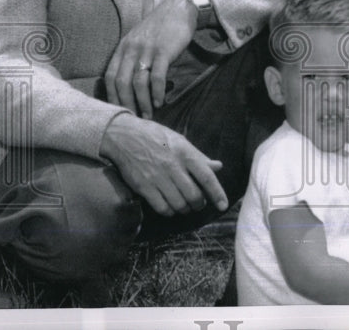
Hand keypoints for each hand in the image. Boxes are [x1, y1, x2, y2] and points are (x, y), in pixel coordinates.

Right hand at [99, 114, 226, 216]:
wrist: (125, 136)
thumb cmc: (156, 137)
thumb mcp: (180, 141)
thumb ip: (199, 157)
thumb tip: (219, 166)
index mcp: (185, 153)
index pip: (206, 177)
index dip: (217, 193)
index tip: (223, 206)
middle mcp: (173, 166)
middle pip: (193, 195)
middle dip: (199, 204)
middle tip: (199, 204)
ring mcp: (157, 177)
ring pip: (179, 204)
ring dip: (185, 209)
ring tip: (186, 206)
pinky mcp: (143, 186)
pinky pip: (161, 207)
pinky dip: (169, 211)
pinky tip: (170, 208)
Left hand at [105, 0, 196, 116]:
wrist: (179, 9)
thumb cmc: (160, 28)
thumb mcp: (138, 40)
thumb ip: (131, 58)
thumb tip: (128, 86)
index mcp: (122, 48)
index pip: (109, 77)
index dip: (112, 97)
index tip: (120, 111)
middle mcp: (131, 49)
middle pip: (122, 83)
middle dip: (127, 104)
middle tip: (135, 118)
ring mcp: (147, 50)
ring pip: (138, 83)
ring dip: (143, 102)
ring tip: (149, 114)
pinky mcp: (163, 51)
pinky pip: (156, 76)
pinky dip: (157, 92)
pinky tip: (160, 100)